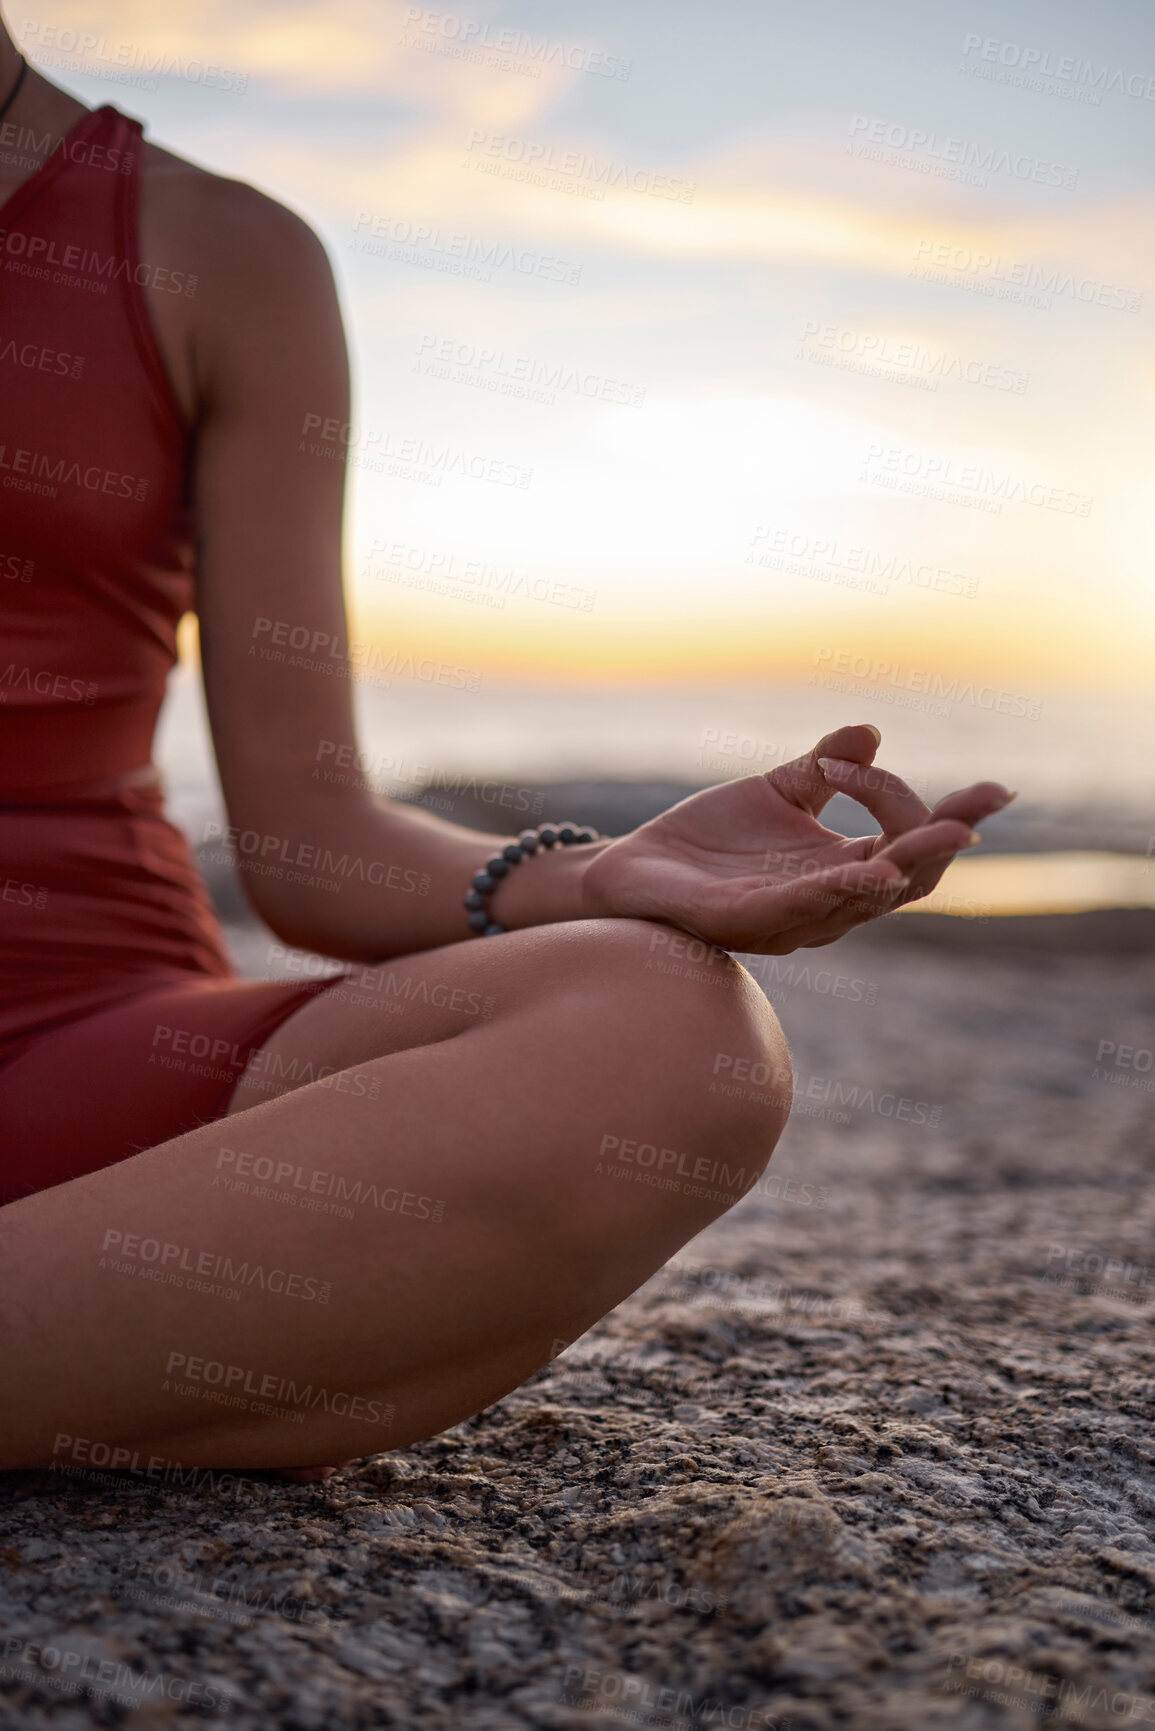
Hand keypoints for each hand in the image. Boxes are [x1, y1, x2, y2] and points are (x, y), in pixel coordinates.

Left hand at [580, 723, 1012, 953]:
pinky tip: (871, 870)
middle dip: (942, 843)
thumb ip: (826, 766)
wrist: (635, 868)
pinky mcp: (743, 921)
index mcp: (842, 869)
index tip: (938, 769)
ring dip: (906, 866)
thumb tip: (871, 729)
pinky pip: (799, 908)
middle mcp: (827, 901)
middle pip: (905, 881)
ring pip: (862, 899)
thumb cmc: (713, 839)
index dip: (940, 811)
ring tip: (946, 835)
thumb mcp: (779, 790)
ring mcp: (789, 918)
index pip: (910, 847)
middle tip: (980, 808)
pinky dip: (839, 889)